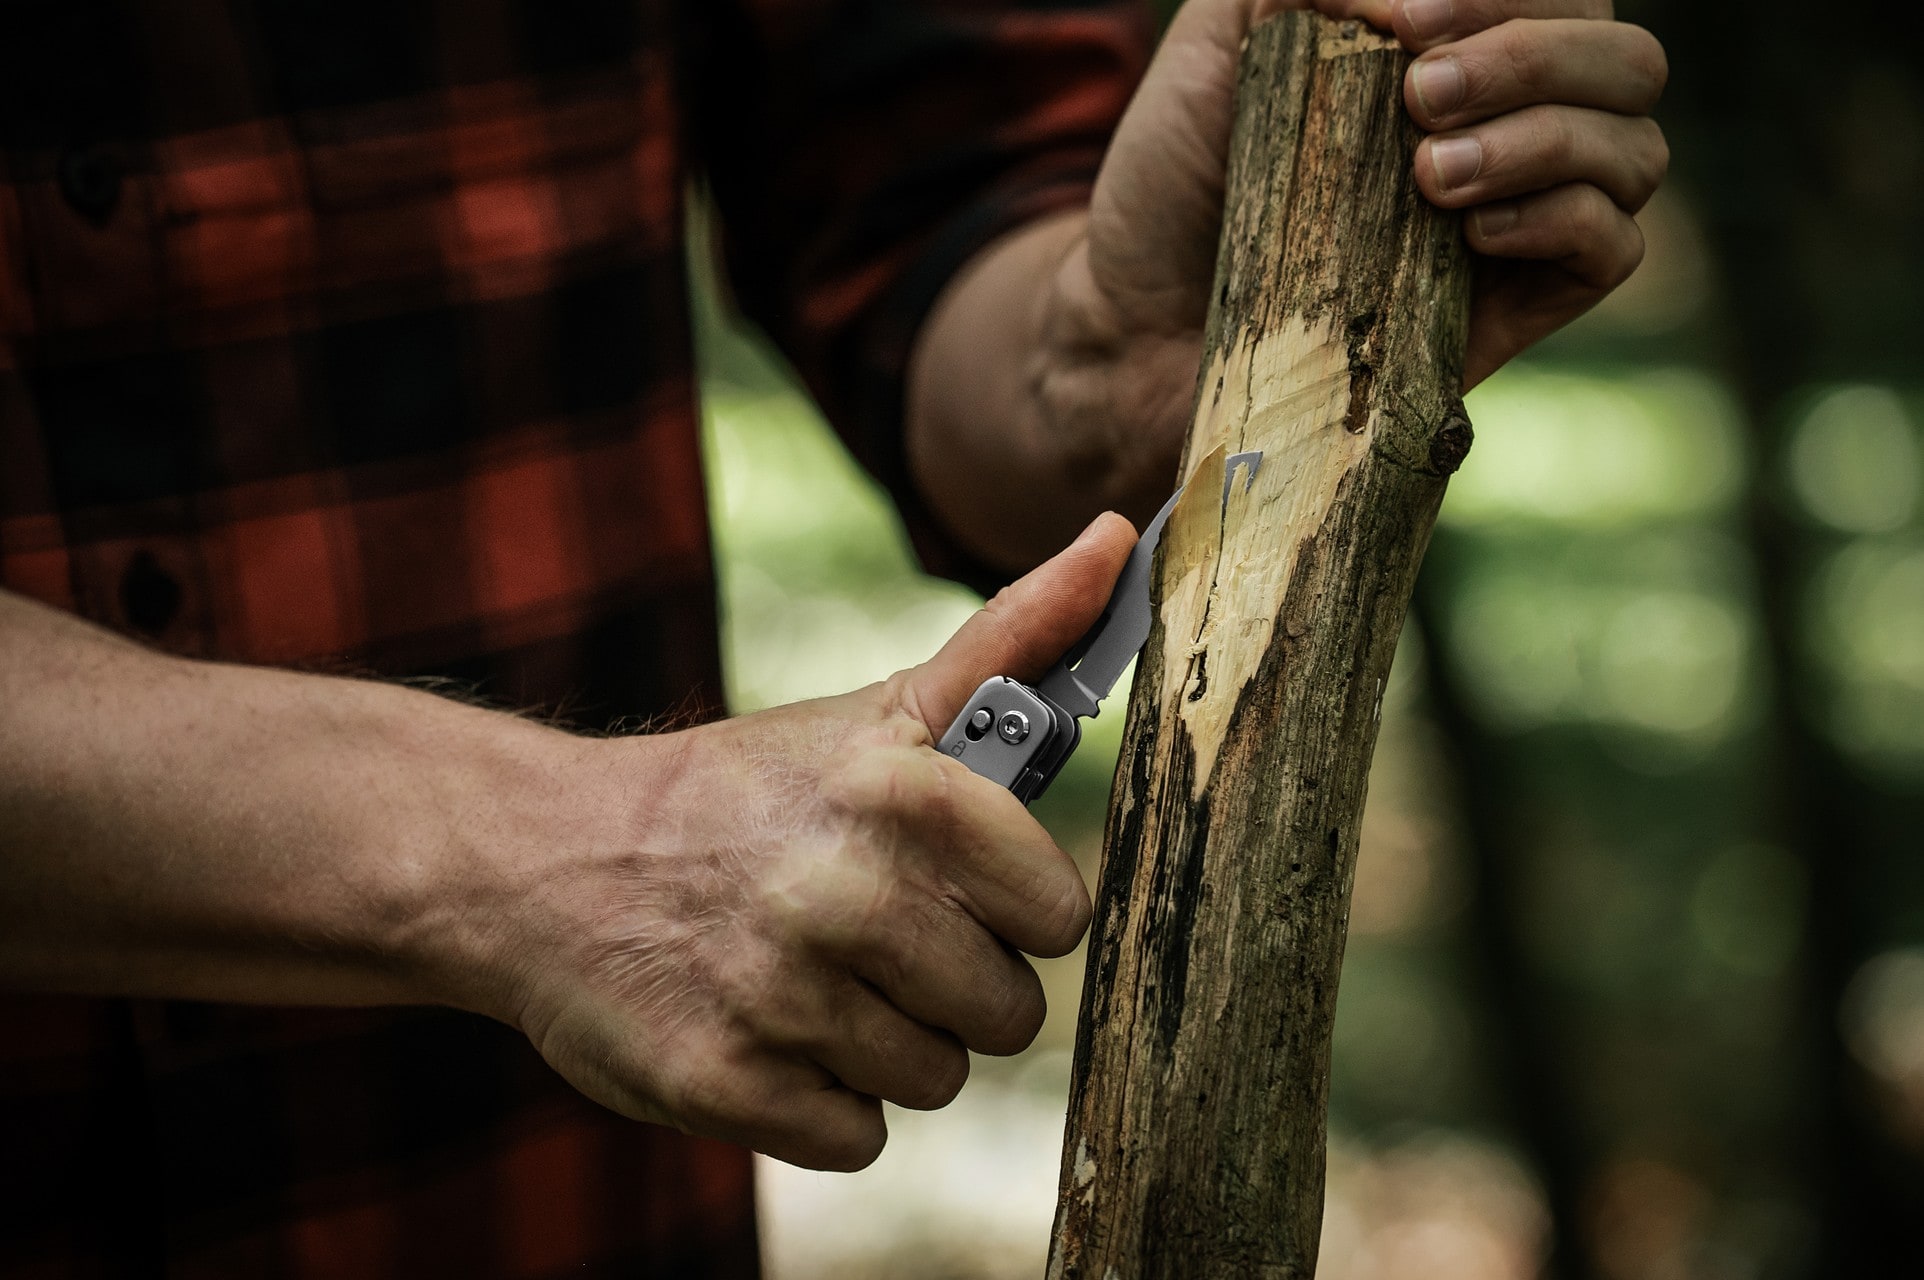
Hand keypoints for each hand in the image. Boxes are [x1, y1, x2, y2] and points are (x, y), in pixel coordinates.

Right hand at [457, 514, 1136, 1170]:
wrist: (547, 860)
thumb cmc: (746, 791)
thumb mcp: (877, 710)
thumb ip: (1015, 636)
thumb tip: (1122, 539)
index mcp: (900, 793)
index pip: (1059, 915)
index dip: (1012, 909)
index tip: (954, 886)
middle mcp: (843, 893)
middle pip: (1006, 1013)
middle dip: (952, 984)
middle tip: (872, 935)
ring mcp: (781, 997)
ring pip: (933, 1079)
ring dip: (886, 1044)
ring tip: (814, 978)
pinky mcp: (723, 1085)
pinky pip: (855, 1135)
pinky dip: (820, 1100)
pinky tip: (770, 1031)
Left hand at [1047, 0, 1666, 503]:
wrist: (1137, 318)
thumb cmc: (1182, 178)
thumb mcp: (1225, 40)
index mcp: (1466, 45)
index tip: (1399, 16)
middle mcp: (1516, 121)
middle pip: (1625, 60)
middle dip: (1533, 60)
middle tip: (1421, 95)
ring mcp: (1528, 217)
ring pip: (1634, 150)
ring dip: (1545, 141)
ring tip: (1430, 174)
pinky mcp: (1521, 307)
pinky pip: (1610, 248)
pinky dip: (1560, 221)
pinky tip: (1471, 230)